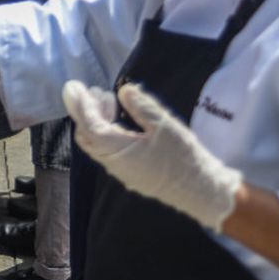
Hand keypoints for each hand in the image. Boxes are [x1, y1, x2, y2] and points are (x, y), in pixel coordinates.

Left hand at [63, 80, 242, 231]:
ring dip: (96, 121)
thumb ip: (141, 107)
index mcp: (119, 151)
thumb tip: (123, 90)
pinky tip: (119, 119)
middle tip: (93, 90)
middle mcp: (114, 164)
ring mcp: (121, 171)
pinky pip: (107, 151)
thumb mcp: (166, 126)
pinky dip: (106, 132)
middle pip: (87, 136)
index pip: (90, 126)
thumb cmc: (185, 158)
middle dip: (84, 111)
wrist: (203, 192)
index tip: (75, 87)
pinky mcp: (130, 173)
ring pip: (96, 145)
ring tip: (107, 99)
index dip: (80, 106)